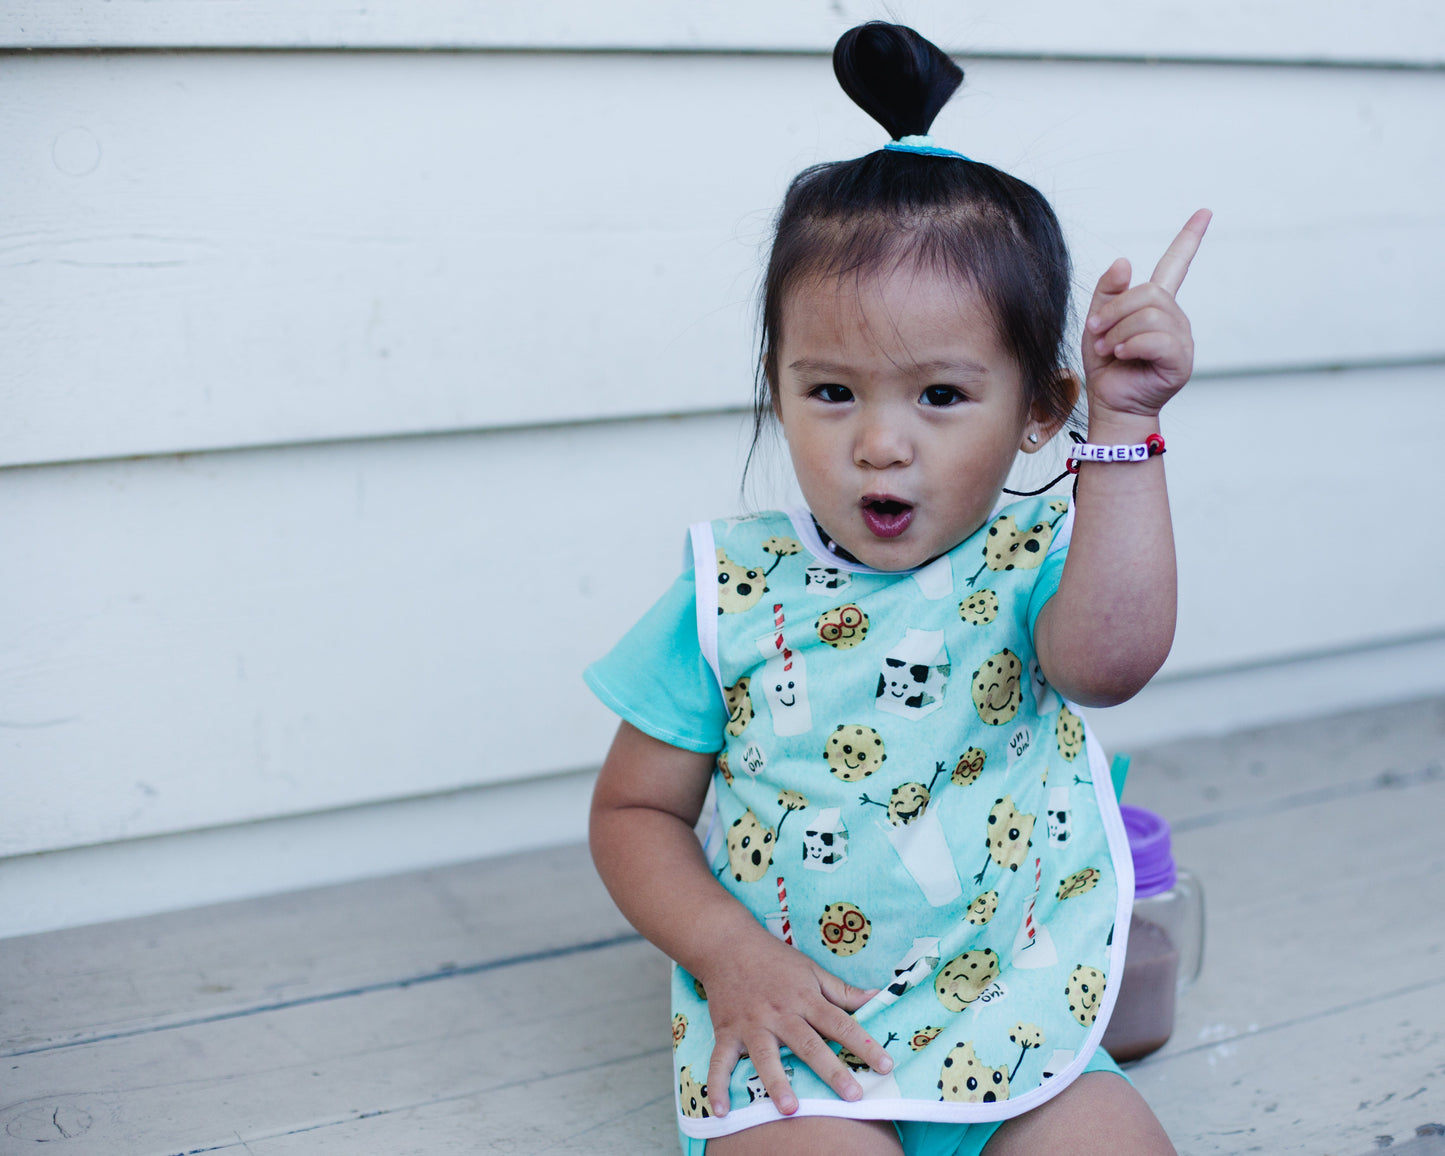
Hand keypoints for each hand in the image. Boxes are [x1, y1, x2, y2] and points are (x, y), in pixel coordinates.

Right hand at [699, 930, 891, 1116]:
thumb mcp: (811, 969)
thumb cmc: (774, 959)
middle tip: (853, 1095)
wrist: (726, 944)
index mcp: (804, 998)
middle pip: (808, 1044)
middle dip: (831, 1070)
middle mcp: (780, 1013)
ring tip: (791, 1109)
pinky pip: (720, 1062)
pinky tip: (722, 1110)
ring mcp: (751, 1024)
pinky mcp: (726, 1032)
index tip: (886, 1065)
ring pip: (766, 1056)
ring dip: (777, 1082)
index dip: (864, 1044)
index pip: (840, 1023)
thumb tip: (877, 997)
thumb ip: (842, 990)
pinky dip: (717, 1086)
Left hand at [1082, 209, 1210, 421]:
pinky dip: (1131, 345)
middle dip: (1114, 311)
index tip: (1205, 212)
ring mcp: (1181, 339)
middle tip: (1097, 333)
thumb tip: (1124, 261)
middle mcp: (1174, 318)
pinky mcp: (1181, 360)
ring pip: (1150, 315)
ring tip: (1109, 349)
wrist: (1111, 404)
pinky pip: (1156, 339)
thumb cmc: (1107, 367)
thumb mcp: (1098, 323)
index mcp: (1157, 305)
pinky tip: (1122, 355)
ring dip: (1119, 331)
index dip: (1189, 238)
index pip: (1176, 264)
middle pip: (1148, 293)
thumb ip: (1108, 292)